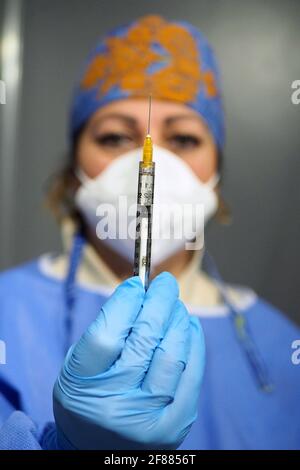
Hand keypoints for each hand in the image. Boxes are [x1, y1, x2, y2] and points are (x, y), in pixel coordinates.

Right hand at [53, 272, 204, 448]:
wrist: (99, 449)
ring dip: (178, 320)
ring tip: (175, 305)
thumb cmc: (88, 397)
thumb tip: (140, 292)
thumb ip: (105, 331)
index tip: (136, 283)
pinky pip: (192, 373)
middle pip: (144, 341)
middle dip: (159, 303)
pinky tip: (188, 325)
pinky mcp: (176, 424)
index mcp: (82, 389)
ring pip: (173, 354)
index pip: (106, 336)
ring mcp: (149, 419)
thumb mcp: (79, 366)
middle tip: (165, 283)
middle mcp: (115, 407)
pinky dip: (193, 341)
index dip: (125, 303)